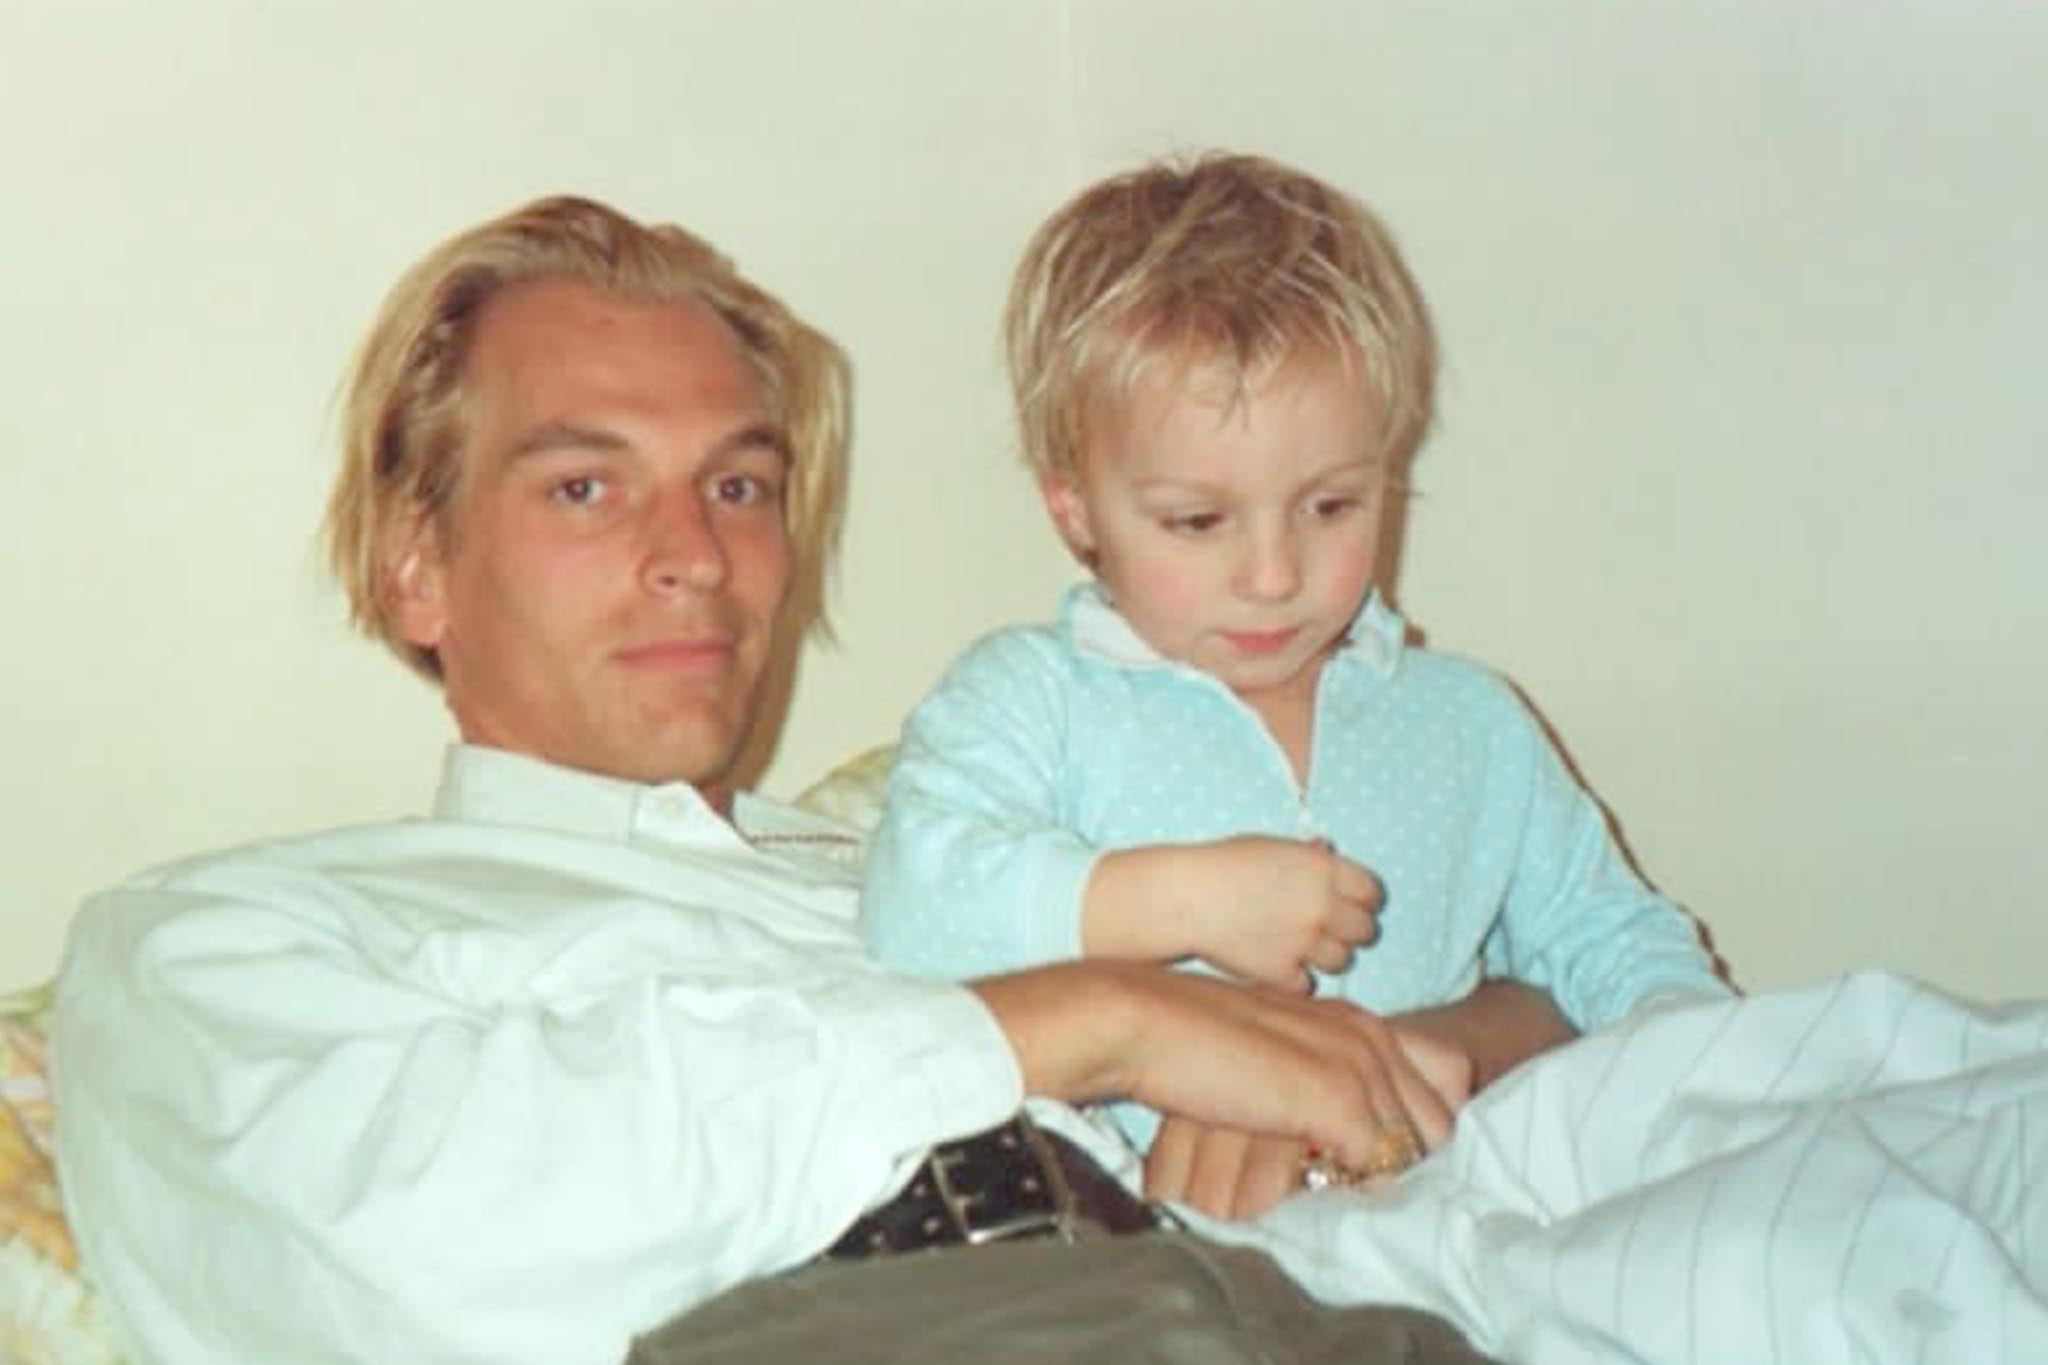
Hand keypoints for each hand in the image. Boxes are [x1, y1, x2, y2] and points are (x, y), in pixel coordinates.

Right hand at [1084, 837, 1380, 991]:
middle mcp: (1321, 907)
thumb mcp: (1273, 847)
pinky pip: (1306, 985)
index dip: (1364, 900)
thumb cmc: (1225, 865)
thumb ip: (1309, 857)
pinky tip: (1275, 963)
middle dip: (1349, 931)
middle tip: (1325, 928)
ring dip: (1324, 956)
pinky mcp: (1282, 974)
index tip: (1353, 904)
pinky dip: (1294, 978)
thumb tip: (1329, 853)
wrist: (1187, 898)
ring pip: (1340, 961)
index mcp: (1323, 871)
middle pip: (1364, 931)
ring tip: (1297, 946)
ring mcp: (1304, 943)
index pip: (1373, 892)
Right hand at [1141, 1023, 1473, 1220]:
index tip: (1388, 1165)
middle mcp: (1370, 1036)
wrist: (1144, 1021)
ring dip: (1391, 1182)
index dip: (1422, 1130)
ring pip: (1418, 1147)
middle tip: (1374, 1197)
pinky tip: (1331, 1202)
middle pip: (1441, 1121)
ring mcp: (1357, 1064)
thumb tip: (1338, 1137)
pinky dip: (1363, 1191)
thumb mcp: (1272, 1053)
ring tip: (1354, 1207)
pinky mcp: (1336, 1098)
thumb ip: (1312, 1079)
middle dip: (1418, 1163)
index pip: (1445, 1078)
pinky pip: (1382, 1162)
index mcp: (1358, 1023)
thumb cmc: (1190, 1042)